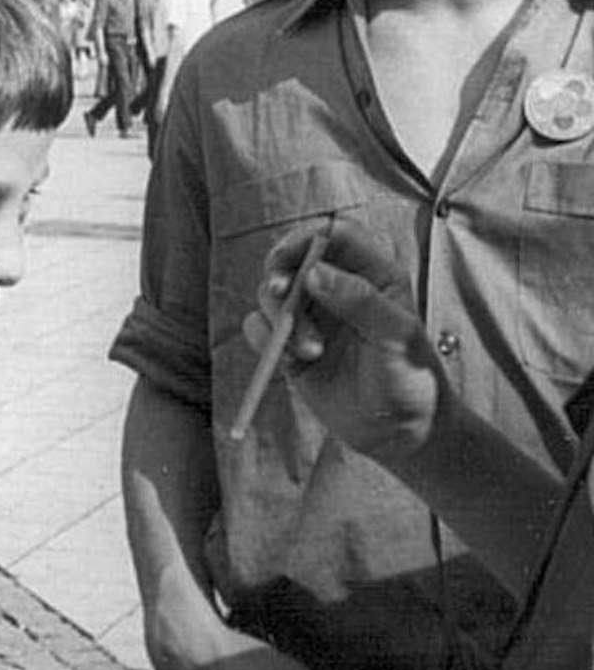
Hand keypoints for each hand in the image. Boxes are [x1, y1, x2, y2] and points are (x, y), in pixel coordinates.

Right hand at [241, 220, 442, 462]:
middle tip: (281, 295)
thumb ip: (359, 300)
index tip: (287, 256)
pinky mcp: (291, 346)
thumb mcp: (396, 336)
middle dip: (280, 277)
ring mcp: (312, 318)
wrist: (399, 433)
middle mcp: (337, 291)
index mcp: (371, 275)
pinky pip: (259, 329)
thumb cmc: (410, 379)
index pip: (333, 236)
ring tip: (310, 353)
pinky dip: (264, 340)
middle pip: (290, 261)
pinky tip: (292, 362)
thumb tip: (312, 274)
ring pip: (271, 296)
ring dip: (280, 320)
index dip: (306, 237)